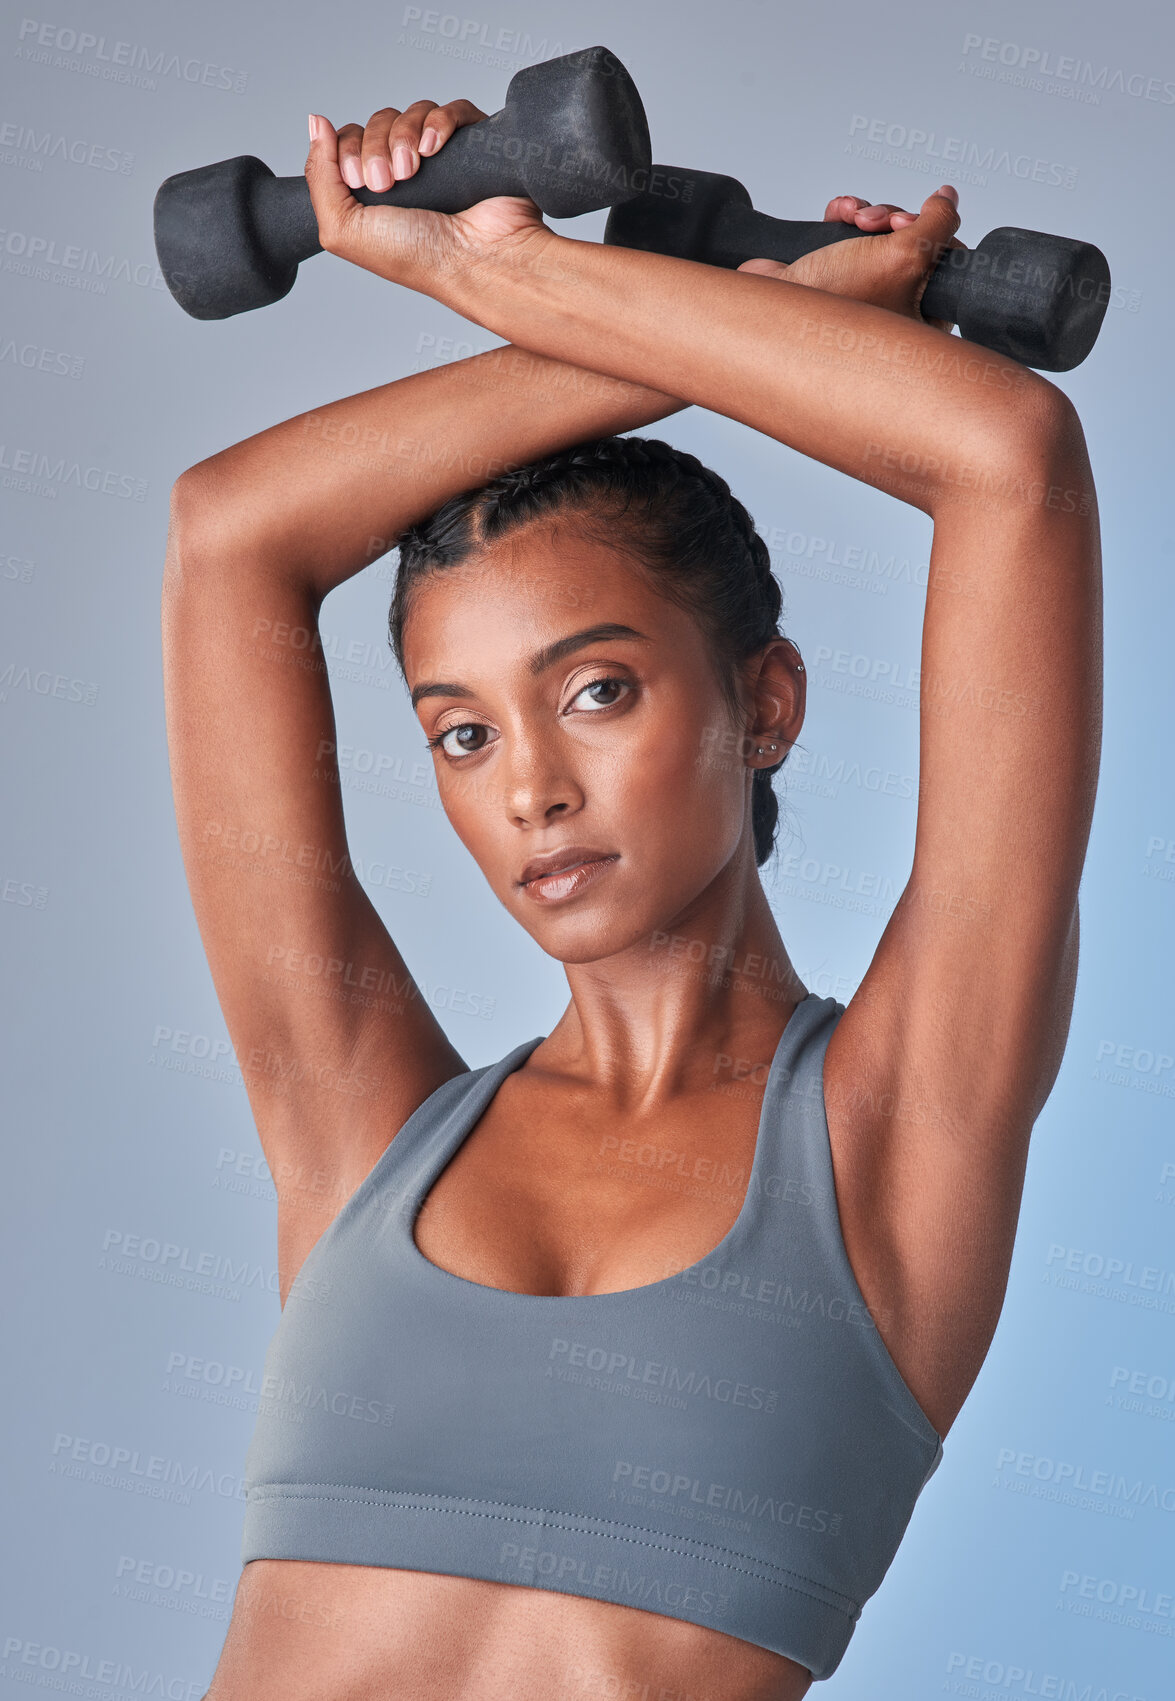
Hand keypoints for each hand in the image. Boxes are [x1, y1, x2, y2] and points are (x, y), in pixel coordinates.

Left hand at [305, 100, 547, 292]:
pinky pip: (453, 109)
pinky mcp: (474, 145)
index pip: (349, 139)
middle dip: (375, 145)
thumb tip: (315, 121)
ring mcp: (442, 158)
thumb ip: (318, 177)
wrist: (473, 261)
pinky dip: (439, 121)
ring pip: (412, 113)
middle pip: (378, 121)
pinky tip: (435, 148)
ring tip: (414, 169)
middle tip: (387, 181)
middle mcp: (406, 171)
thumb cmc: (415, 257)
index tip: (360, 182)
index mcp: (375, 191)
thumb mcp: (343, 229)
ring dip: (404, 135)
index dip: (347, 149)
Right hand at [738, 186, 966, 330]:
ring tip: (854, 222)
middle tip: (880, 225)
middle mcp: (895, 306)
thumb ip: (940, 221)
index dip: (933, 234)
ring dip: (869, 215)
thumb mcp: (906, 256)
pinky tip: (837, 217)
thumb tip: (949, 197)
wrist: (774, 305)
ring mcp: (865, 289)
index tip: (912, 229)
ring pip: (885, 232)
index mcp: (922, 320)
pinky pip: (854, 232)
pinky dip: (846, 218)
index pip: (948, 263)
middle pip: (916, 241)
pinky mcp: (837, 272)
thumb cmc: (835, 299)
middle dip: (895, 221)